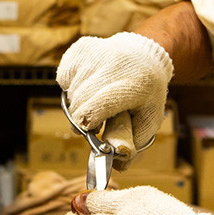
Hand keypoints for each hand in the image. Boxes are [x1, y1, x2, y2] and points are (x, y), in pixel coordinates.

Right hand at [56, 32, 172, 165]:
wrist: (145, 54)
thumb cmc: (146, 92)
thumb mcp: (149, 118)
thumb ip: (134, 144)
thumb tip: (117, 167)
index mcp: (136, 83)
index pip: (99, 105)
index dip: (88, 122)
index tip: (90, 130)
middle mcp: (115, 63)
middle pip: (81, 100)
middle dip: (82, 117)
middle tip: (92, 122)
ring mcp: (96, 52)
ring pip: (71, 89)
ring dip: (77, 102)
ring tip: (94, 100)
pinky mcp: (82, 47)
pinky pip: (64, 75)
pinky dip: (71, 84)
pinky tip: (88, 83)